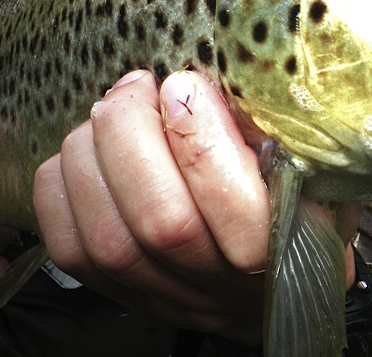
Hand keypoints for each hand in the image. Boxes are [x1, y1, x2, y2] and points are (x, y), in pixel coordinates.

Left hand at [33, 70, 356, 345]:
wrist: (271, 277)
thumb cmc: (294, 199)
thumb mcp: (309, 162)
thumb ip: (276, 129)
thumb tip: (221, 73)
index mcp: (282, 249)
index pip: (237, 208)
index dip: (200, 138)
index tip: (184, 83)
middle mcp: (221, 287)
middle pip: (159, 223)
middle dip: (131, 134)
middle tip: (136, 85)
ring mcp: (166, 297)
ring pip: (105, 238)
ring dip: (91, 153)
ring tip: (111, 112)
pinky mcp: (119, 295)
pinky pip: (68, 248)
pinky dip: (62, 186)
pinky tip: (85, 152)